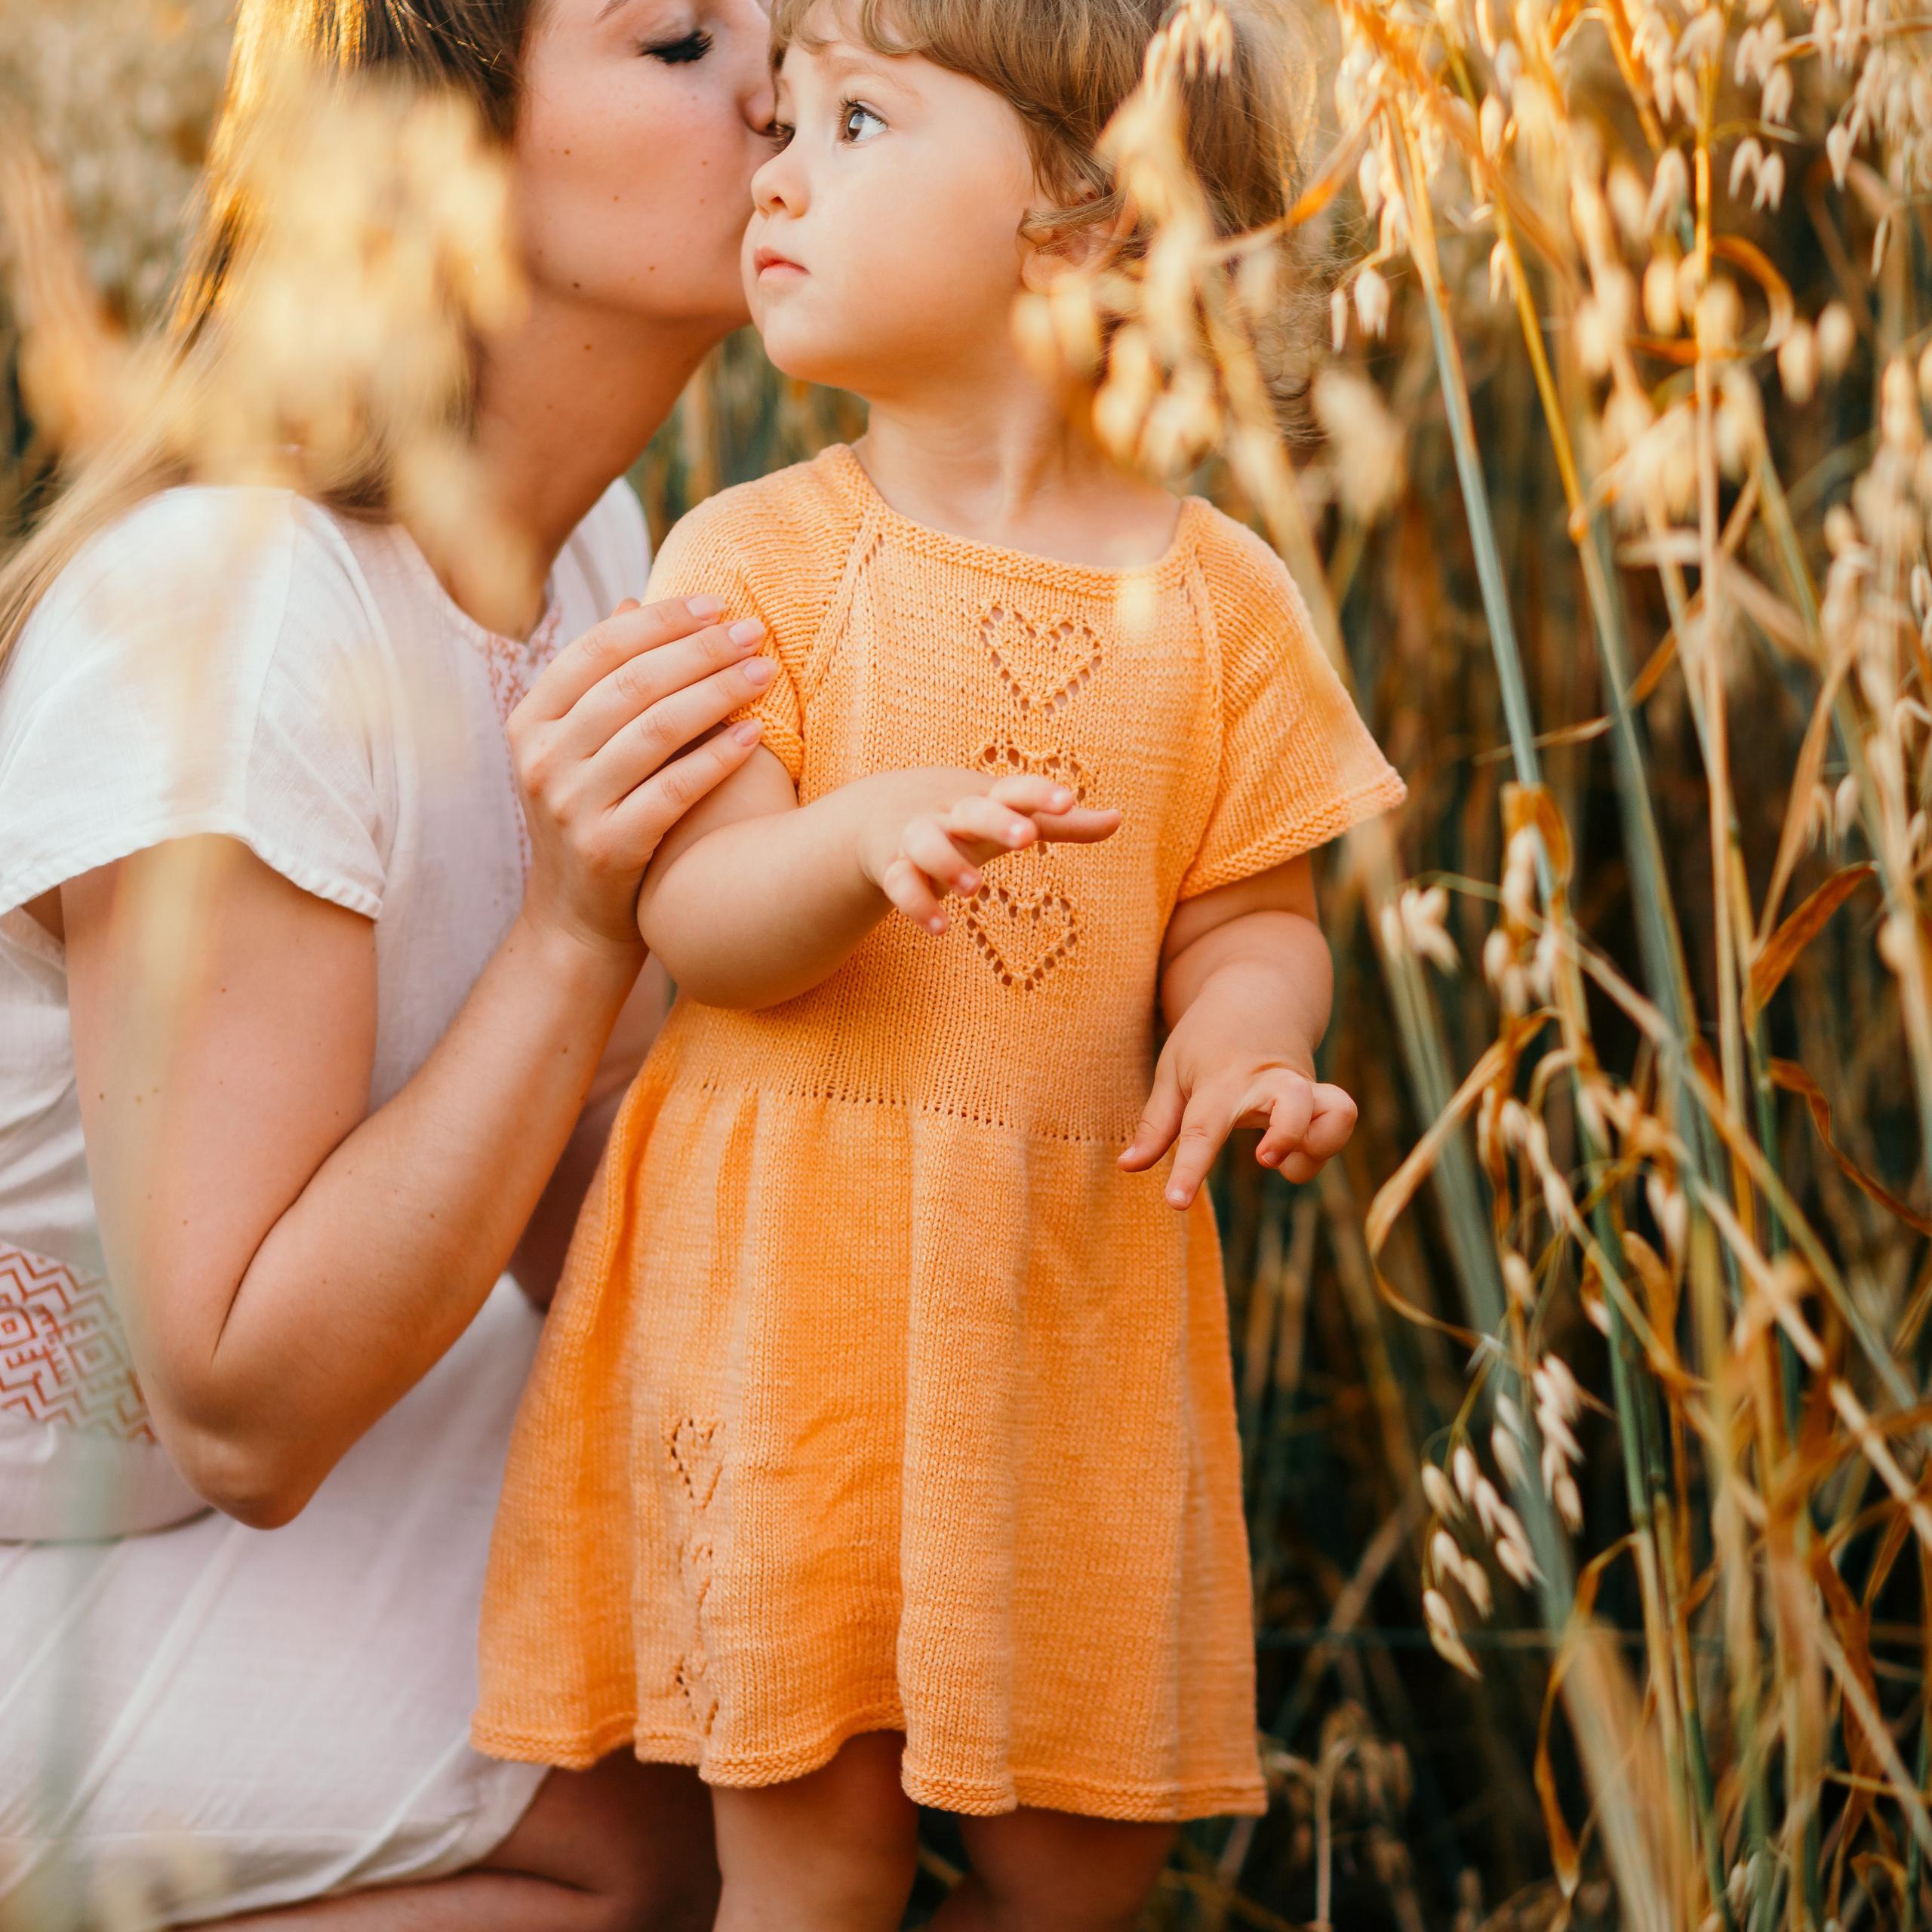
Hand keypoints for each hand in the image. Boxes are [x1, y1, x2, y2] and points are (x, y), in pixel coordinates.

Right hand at [510, 595, 776, 954]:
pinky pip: (671, 792)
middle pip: (632, 684)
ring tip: (764, 674)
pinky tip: (753, 737)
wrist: (575, 920)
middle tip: (755, 633)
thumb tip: (633, 602)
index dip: (661, 620)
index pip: (598, 648)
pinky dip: (715, 759)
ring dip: (717, 694)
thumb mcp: (583, 747)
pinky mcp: (606, 849)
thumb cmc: (595, 815)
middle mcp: (543, 758)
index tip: (717, 604)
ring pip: (654, 731)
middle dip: (700, 650)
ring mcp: (570, 805)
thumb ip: (606, 681)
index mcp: (532, 719)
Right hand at [866, 774, 1122, 933]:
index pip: (1015, 789)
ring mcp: (918, 837)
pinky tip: (941, 928)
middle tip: (1027, 837)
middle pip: (974, 811)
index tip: (1067, 800)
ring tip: (974, 888)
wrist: (876, 812)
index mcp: (986, 797)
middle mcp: (951, 813)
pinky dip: (917, 905)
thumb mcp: (1009, 815)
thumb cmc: (964, 816)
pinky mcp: (893, 867)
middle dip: (998, 821)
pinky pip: (901, 884)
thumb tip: (1120, 819)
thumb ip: (1063, 823)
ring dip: (947, 862)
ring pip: (927, 844)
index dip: (1040, 794)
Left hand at [1118, 997, 1357, 1207]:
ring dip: (1319, 1144)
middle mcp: (1267, 1083)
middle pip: (1294, 1104)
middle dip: (1289, 1135)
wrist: (1257, 993)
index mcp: (1220, 1080)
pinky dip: (1326, 1145)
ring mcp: (1301, 1088)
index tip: (1175, 1203)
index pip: (1204, 1127)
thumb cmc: (1205, 1040)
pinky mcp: (1322, 1097)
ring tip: (1283, 1161)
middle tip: (1264, 1158)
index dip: (1191, 1169)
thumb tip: (1127, 1168)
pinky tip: (1294, 1154)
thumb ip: (1155, 1125)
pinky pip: (1341, 1120)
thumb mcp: (1171, 1073)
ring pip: (1337, 1111)